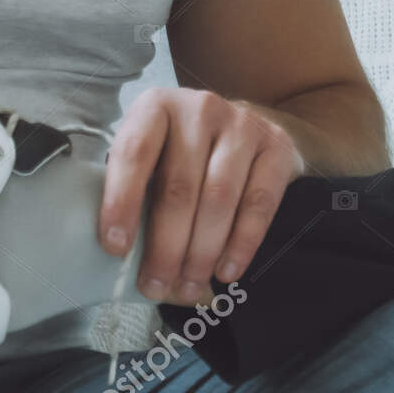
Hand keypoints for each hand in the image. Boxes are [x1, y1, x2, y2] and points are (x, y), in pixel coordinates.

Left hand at [98, 87, 305, 303]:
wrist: (248, 128)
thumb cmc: (185, 153)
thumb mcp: (152, 157)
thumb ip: (137, 192)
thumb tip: (124, 257)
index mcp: (156, 106)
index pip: (134, 153)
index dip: (121, 203)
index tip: (115, 249)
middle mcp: (200, 108)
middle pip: (179, 186)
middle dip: (166, 245)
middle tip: (156, 284)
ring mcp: (243, 125)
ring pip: (219, 198)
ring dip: (201, 252)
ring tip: (189, 285)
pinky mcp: (278, 148)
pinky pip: (259, 204)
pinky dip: (241, 244)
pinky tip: (226, 271)